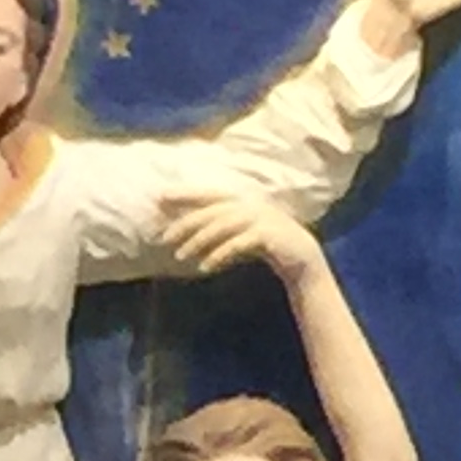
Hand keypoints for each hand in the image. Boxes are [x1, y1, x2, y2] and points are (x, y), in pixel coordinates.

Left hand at [158, 187, 320, 282]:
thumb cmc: (265, 244)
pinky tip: (205, 266)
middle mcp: (250, 205)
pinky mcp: (268, 235)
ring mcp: (261, 218)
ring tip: (180, 255)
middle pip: (211, 210)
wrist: (301, 257)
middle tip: (164, 238)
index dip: (185, 193)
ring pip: (222, 225)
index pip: (209, 194)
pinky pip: (238, 243)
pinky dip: (219, 254)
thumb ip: (218, 227)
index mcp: (243, 200)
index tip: (159, 197)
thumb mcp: (240, 232)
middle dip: (186, 222)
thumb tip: (184, 231)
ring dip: (198, 240)